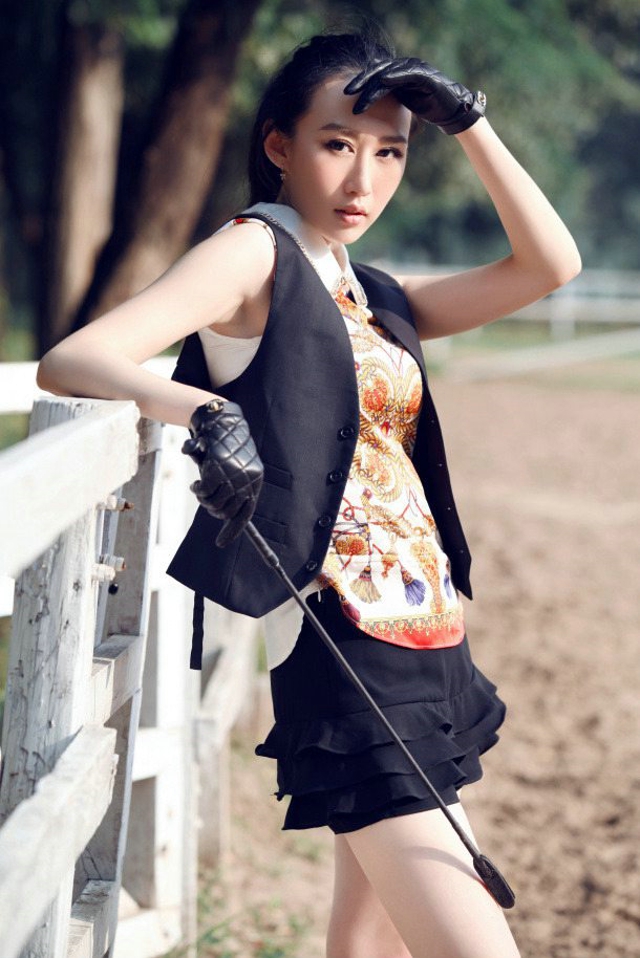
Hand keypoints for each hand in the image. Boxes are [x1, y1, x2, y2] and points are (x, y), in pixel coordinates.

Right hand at [182, 399, 263, 547]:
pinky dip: (198, 491)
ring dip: (203, 499)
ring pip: (214, 504)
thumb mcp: (234, 467)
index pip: (245, 514)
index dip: (232, 531)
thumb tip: (223, 512)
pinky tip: (195, 484)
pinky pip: (205, 492)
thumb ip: (231, 487)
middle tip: (204, 499)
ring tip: (199, 489)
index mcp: (255, 481)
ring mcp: (234, 476)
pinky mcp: (218, 470)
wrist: (221, 421)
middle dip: (212, 510)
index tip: (220, 543)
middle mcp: (248, 480)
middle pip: (227, 512)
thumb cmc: (225, 446)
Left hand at [344, 57, 485, 134]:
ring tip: (359, 95)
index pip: (374, 75)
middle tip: (347, 92)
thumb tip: (369, 108)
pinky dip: (394, 76)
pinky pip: (406, 73)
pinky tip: (381, 82)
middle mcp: (404, 67)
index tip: (345, 94)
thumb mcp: (402, 103)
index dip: (360, 83)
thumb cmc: (427, 108)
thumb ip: (388, 99)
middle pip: (377, 70)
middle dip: (361, 81)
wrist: (451, 110)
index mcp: (398, 73)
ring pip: (388, 71)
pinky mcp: (424, 74)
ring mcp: (415, 68)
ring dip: (372, 82)